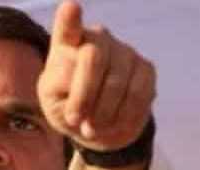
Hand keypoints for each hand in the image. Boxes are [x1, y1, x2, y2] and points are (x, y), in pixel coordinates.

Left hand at [38, 0, 156, 150]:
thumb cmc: (68, 109)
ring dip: (102, 113)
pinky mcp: (145, 68)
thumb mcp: (54, 105)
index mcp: (66, 45)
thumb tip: (83, 99)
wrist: (98, 124)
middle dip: (84, 96)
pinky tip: (112, 125)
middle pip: (93, 58)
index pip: (67, 28)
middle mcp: (97, 39)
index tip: (71, 8)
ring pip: (116, 81)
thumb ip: (62, 97)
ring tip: (92, 129)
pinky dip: (123, 116)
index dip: (69, 19)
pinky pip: (137, 94)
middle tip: (75, 120)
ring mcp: (123, 50)